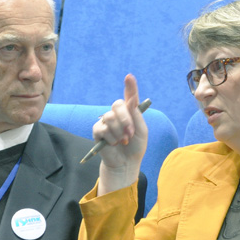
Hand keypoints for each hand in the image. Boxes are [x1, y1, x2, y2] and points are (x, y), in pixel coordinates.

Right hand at [94, 74, 147, 195]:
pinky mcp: (98, 130)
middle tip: (130, 134)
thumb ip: (136, 116)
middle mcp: (117, 114)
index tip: (129, 77)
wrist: (126, 162)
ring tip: (123, 141)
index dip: (130, 86)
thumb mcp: (141, 131)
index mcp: (130, 112)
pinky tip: (113, 144)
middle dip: (125, 120)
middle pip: (117, 105)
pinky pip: (102, 128)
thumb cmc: (135, 146)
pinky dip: (111, 138)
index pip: (130, 96)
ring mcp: (106, 121)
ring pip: (109, 118)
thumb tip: (131, 100)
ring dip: (119, 132)